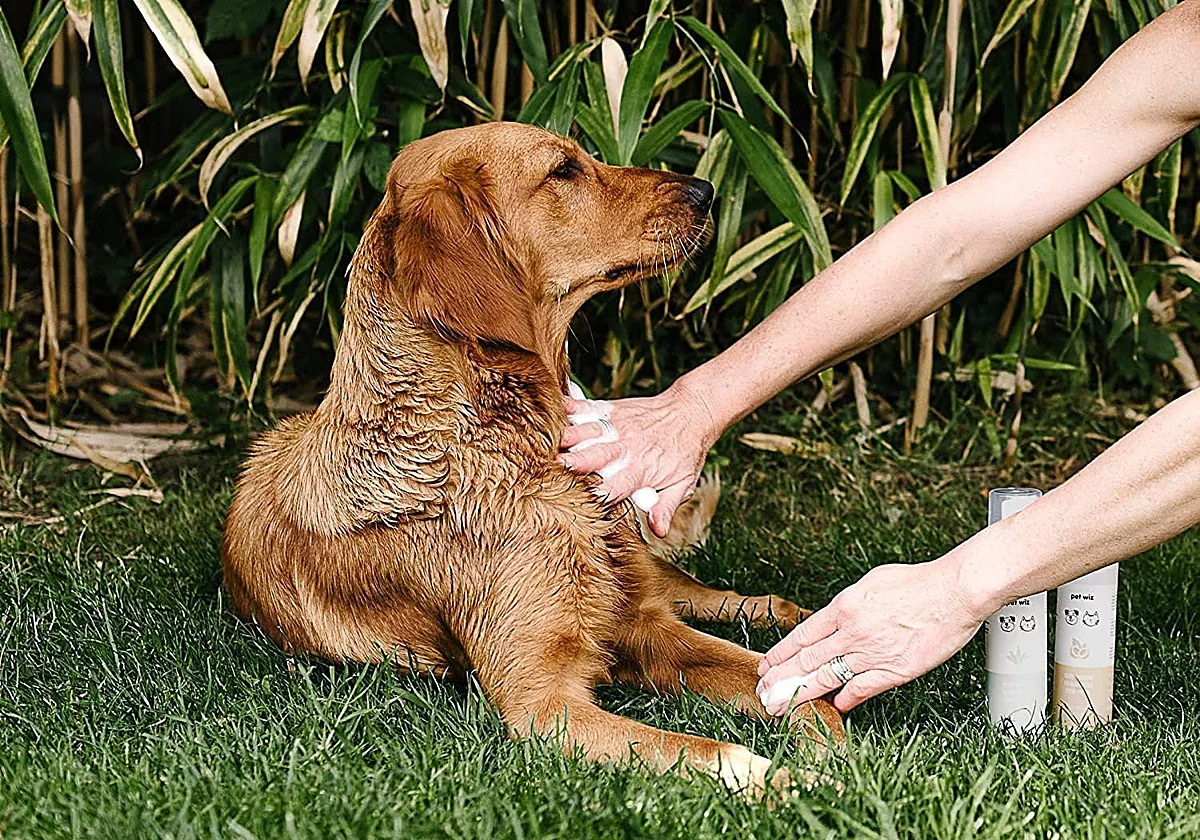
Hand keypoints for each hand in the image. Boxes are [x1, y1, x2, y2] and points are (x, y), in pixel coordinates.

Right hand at [558, 378, 718, 537]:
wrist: (692, 411)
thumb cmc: (685, 450)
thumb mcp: (683, 483)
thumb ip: (666, 506)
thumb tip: (658, 531)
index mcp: (639, 470)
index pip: (613, 488)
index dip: (595, 496)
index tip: (577, 504)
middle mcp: (625, 447)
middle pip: (593, 457)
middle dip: (573, 463)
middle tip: (553, 469)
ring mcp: (617, 426)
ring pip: (585, 432)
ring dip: (566, 437)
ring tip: (545, 442)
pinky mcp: (612, 409)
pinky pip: (587, 408)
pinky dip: (569, 408)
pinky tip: (555, 408)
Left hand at [754, 556, 987, 712]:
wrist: (955, 592)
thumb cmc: (919, 583)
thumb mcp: (871, 583)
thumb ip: (849, 605)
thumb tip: (834, 618)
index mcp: (844, 607)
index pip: (802, 636)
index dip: (781, 654)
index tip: (766, 667)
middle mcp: (852, 632)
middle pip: (807, 660)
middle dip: (782, 679)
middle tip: (764, 693)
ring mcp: (873, 653)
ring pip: (827, 678)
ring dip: (802, 694)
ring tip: (782, 706)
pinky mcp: (895, 671)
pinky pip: (861, 690)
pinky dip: (844, 700)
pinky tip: (832, 707)